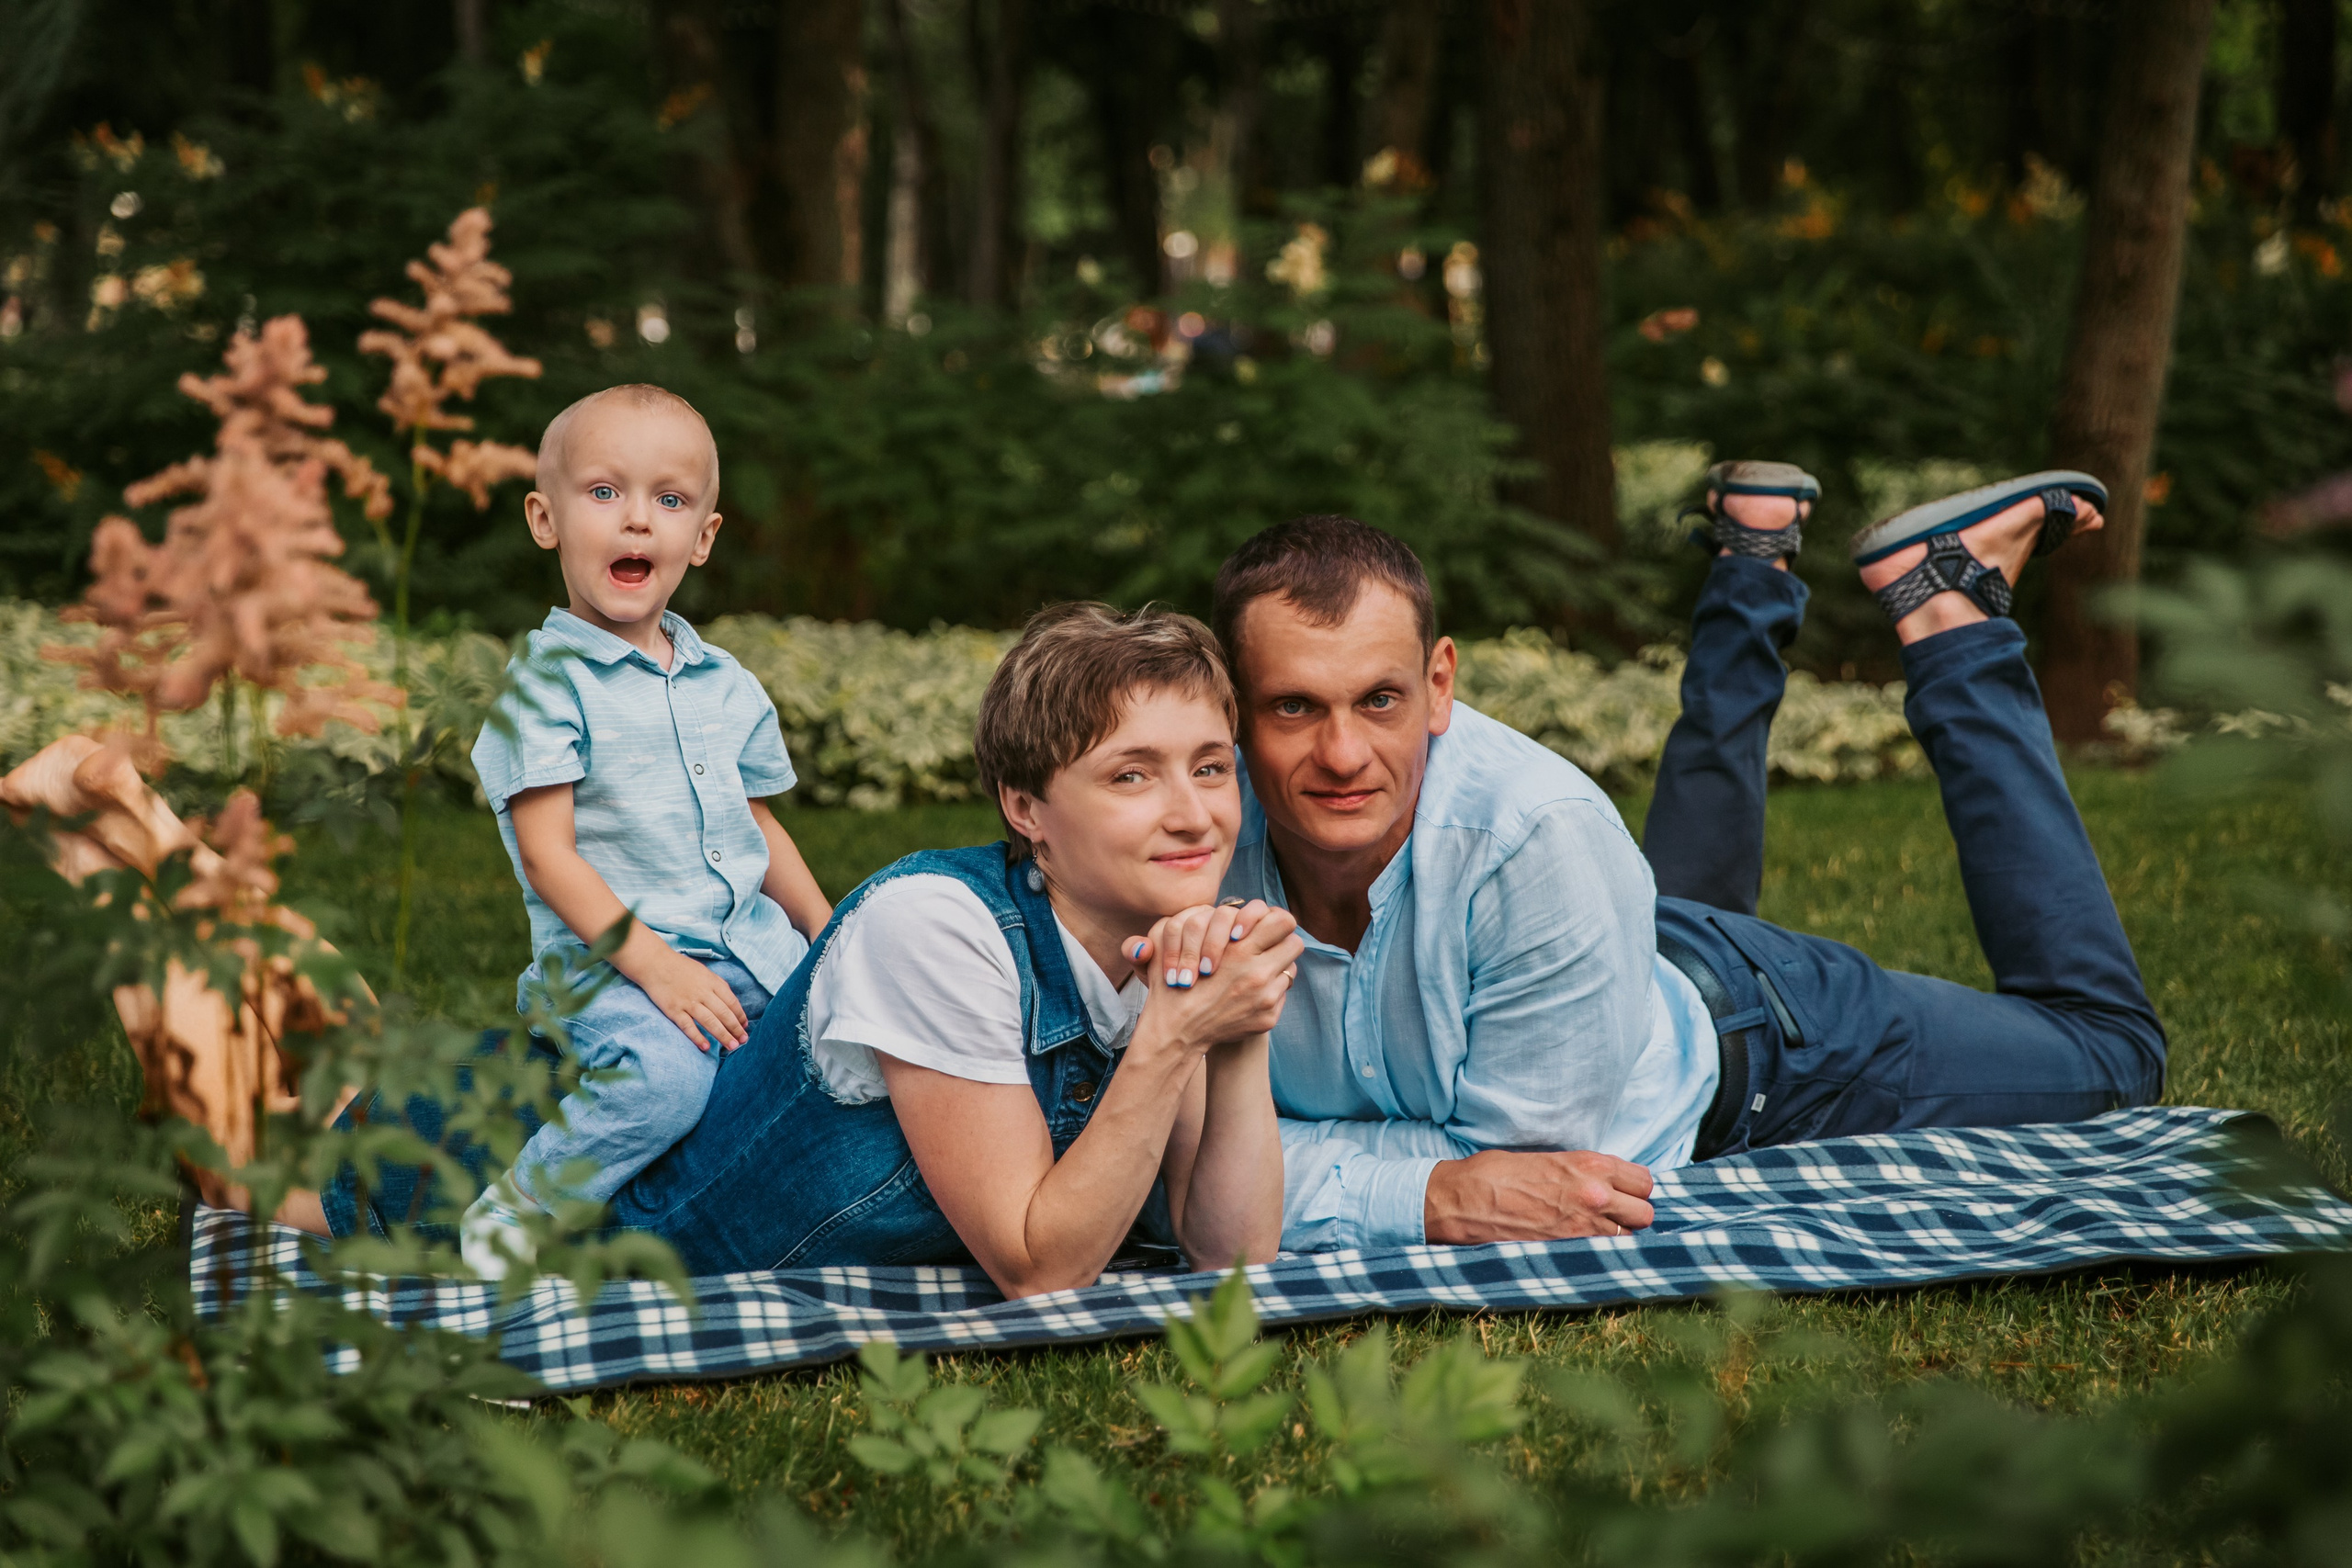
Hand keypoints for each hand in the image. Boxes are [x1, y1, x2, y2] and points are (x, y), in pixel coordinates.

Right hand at [631, 944, 750, 1051]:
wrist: (655, 964)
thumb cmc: (681, 968)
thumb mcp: (704, 972)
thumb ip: (718, 986)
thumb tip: (731, 1003)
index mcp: (712, 982)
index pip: (731, 1002)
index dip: (740, 1015)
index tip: (745, 1026)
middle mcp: (702, 993)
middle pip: (724, 1014)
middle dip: (735, 1029)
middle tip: (743, 1040)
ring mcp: (688, 1002)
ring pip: (710, 1021)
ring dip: (723, 1035)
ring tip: (732, 1046)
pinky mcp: (674, 1010)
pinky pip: (688, 1026)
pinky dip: (697, 1037)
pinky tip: (706, 1047)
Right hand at [1125, 901, 1301, 1055]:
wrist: (1178, 1028)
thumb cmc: (1182, 979)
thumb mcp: (1195, 943)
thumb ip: (1225, 925)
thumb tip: (1256, 917)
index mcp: (1239, 951)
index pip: (1283, 922)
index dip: (1275, 921)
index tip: (1263, 927)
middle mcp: (1257, 974)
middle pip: (1294, 943)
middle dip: (1283, 942)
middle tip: (1270, 945)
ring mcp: (1265, 998)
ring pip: (1291, 969)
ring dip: (1277, 967)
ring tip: (1257, 969)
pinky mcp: (1268, 1017)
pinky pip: (1281, 994)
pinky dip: (1269, 991)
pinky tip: (1249, 993)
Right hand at [1423, 1149, 1653, 1244]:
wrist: (1464, 1200)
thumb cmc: (1498, 1173)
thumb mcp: (1548, 1159)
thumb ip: (1582, 1171)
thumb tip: (1604, 1183)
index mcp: (1590, 1165)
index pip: (1644, 1181)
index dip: (1634, 1189)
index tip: (1622, 1193)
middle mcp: (1595, 1195)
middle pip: (1646, 1212)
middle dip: (1632, 1214)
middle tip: (1612, 1215)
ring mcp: (1584, 1227)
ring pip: (1630, 1238)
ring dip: (1618, 1236)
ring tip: (1594, 1232)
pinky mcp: (1569, 1251)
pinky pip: (1605, 1256)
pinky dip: (1599, 1253)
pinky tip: (1582, 1246)